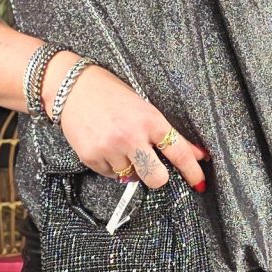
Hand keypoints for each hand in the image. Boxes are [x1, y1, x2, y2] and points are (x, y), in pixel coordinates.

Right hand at [47, 59, 208, 190]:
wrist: (72, 87)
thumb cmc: (111, 94)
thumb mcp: (144, 108)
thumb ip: (168, 133)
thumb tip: (196, 154)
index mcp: (150, 120)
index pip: (178, 152)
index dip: (193, 171)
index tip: (199, 183)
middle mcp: (131, 136)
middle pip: (157, 178)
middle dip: (157, 177)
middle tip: (151, 166)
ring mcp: (110, 148)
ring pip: (131, 177)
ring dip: (129, 167)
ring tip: (119, 145)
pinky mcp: (91, 157)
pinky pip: (110, 175)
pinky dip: (111, 166)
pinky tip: (105, 146)